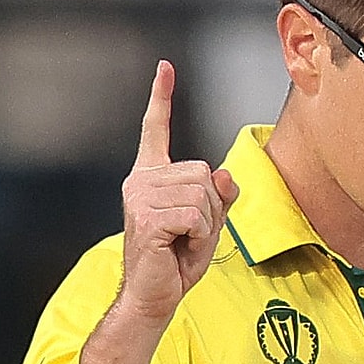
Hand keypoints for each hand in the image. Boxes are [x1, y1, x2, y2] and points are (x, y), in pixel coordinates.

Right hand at [118, 60, 238, 323]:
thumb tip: (223, 173)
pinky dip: (200, 236)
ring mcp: (140, 198)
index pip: (156, 130)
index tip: (164, 67)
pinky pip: (196, 216)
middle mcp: (141, 181)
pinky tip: (179, 248)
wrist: (154, 295)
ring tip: (182, 241)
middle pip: (203, 173)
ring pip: (203, 195)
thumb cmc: (177, 259)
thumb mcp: (209, 223)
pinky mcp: (146, 217)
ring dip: (206, 224)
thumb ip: (220, 196)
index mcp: (151, 177)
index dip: (161, 98)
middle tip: (189, 234)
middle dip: (211, 208)